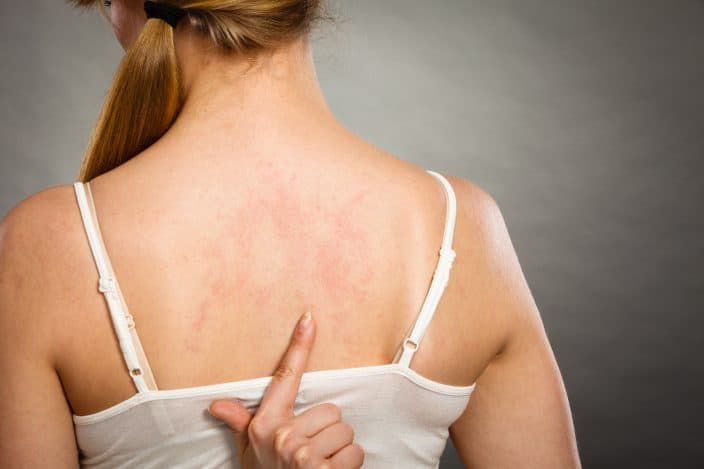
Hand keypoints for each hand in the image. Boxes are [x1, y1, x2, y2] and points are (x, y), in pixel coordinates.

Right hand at [208, 311, 364, 468]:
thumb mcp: (248, 453)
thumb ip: (240, 424)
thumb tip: (216, 404)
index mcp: (266, 424)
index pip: (284, 377)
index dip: (298, 345)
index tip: (309, 318)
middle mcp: (282, 436)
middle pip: (331, 411)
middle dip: (329, 432)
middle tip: (313, 451)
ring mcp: (302, 454)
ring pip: (345, 431)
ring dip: (340, 451)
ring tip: (321, 465)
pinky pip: (354, 453)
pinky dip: (348, 467)